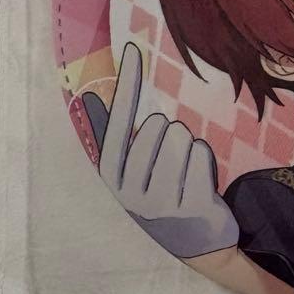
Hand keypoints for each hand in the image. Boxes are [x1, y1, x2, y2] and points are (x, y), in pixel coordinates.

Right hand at [82, 42, 239, 258]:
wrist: (197, 243)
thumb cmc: (162, 193)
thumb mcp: (131, 170)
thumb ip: (112, 134)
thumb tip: (87, 96)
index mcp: (112, 177)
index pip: (117, 123)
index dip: (127, 84)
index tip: (132, 49)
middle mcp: (130, 191)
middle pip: (158, 127)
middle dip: (171, 134)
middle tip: (172, 161)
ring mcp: (160, 201)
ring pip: (182, 138)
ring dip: (189, 147)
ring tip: (185, 172)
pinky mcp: (191, 206)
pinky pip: (202, 154)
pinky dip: (205, 160)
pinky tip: (201, 182)